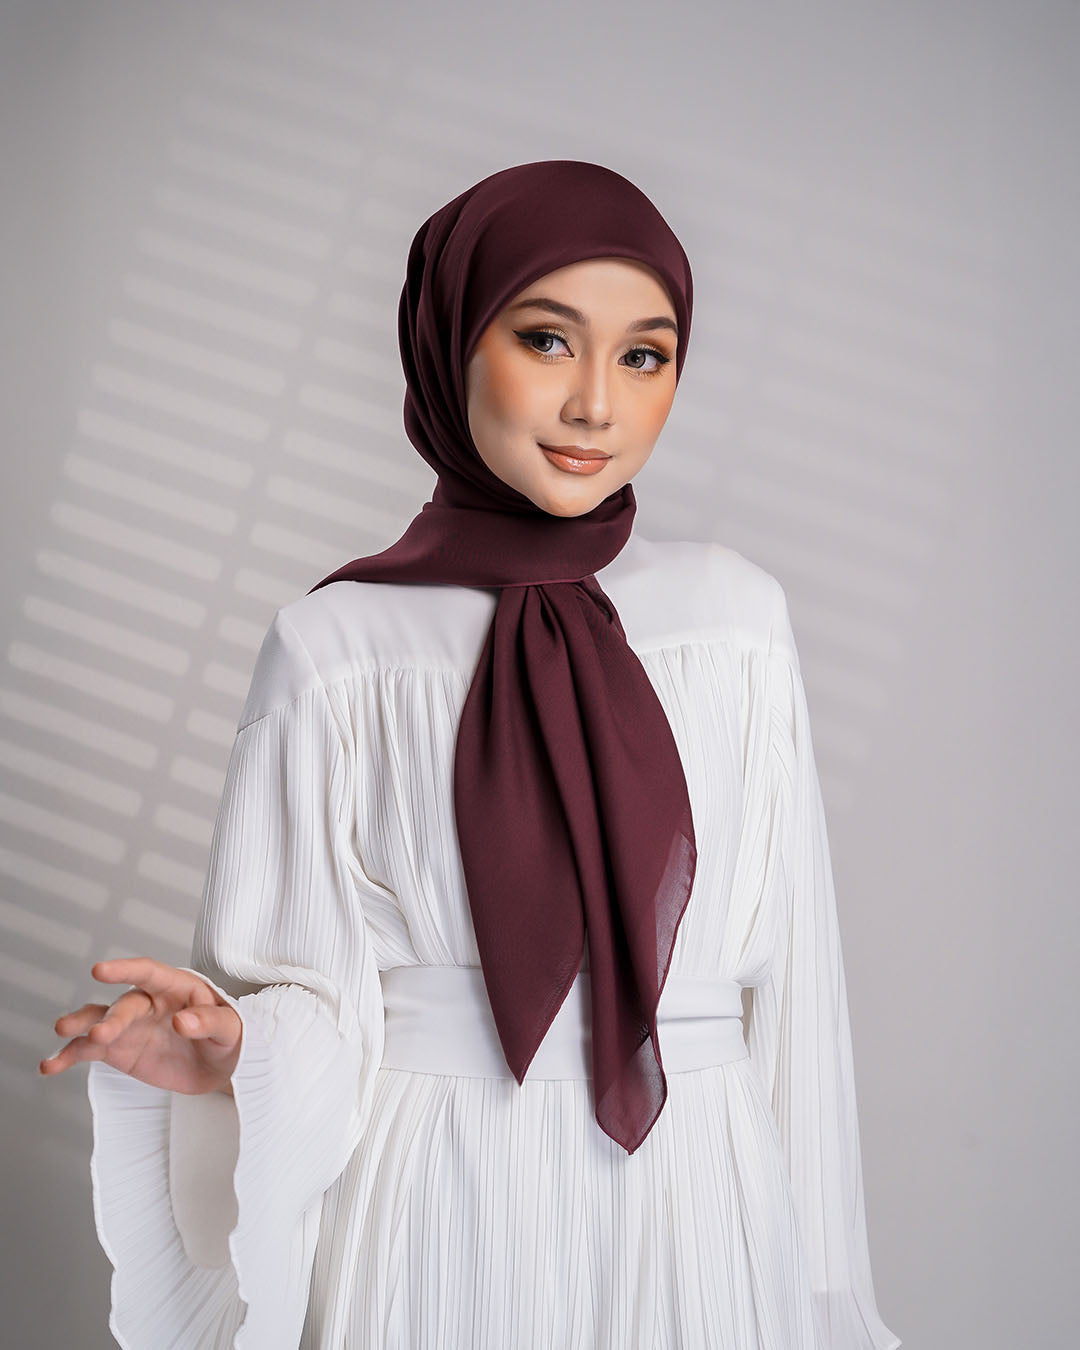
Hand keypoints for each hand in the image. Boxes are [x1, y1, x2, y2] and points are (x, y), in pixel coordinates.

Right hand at [40, 957, 242, 1095]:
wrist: (220, 1066)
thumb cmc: (230, 1036)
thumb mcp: (231, 1029)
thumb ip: (209, 1022)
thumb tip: (183, 1020)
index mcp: (178, 987)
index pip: (150, 972)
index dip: (125, 970)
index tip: (100, 970)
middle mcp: (149, 1002)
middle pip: (125, 1006)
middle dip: (111, 1019)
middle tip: (101, 1034)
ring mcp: (130, 1025)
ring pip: (98, 1021)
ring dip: (80, 1028)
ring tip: (62, 1035)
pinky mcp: (119, 1050)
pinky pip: (89, 1049)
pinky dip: (68, 1055)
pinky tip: (50, 1064)